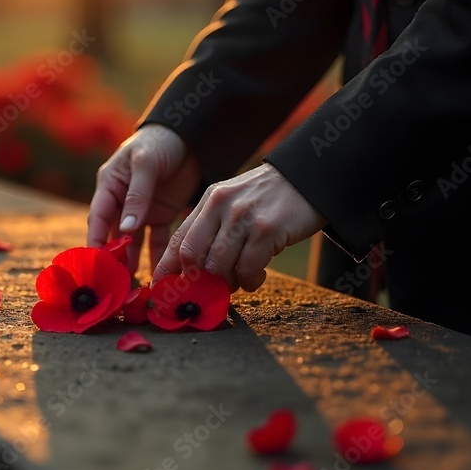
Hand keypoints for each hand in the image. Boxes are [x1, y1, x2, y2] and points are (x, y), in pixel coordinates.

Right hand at [87, 124, 201, 273]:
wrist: (189, 135)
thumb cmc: (159, 142)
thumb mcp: (145, 164)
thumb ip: (137, 196)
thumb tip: (126, 230)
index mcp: (109, 186)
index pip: (98, 218)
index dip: (95, 241)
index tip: (95, 265)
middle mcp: (122, 202)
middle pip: (114, 235)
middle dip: (114, 259)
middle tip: (115, 283)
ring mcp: (142, 210)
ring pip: (135, 242)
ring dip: (134, 262)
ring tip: (135, 286)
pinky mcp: (162, 214)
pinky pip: (158, 239)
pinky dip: (159, 255)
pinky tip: (160, 273)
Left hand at [153, 162, 326, 291]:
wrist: (308, 178)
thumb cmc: (267, 200)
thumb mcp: (232, 204)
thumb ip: (211, 230)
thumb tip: (191, 271)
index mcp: (208, 202)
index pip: (178, 240)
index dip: (166, 270)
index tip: (163, 290)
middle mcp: (220, 206)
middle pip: (192, 256)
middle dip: (197, 281)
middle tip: (209, 291)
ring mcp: (243, 217)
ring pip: (218, 267)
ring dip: (226, 284)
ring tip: (239, 281)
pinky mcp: (267, 229)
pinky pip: (248, 269)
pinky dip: (250, 282)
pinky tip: (257, 277)